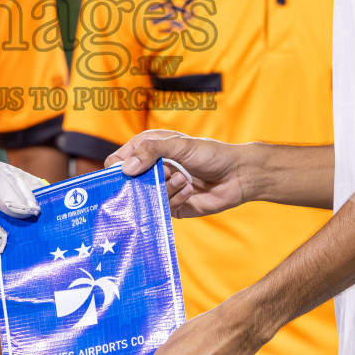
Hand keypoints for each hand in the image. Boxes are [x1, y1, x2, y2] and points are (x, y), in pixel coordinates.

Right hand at [107, 130, 249, 217]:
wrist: (237, 175)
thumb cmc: (210, 154)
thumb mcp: (180, 145)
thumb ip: (151, 151)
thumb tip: (125, 168)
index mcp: (147, 150)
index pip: (117, 161)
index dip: (119, 168)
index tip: (129, 173)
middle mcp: (150, 170)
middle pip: (127, 184)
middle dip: (145, 181)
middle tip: (166, 174)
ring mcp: (160, 189)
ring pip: (145, 198)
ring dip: (166, 188)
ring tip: (185, 179)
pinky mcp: (171, 206)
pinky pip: (162, 209)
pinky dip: (176, 198)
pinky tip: (190, 189)